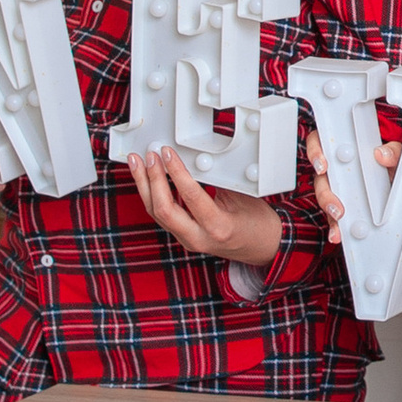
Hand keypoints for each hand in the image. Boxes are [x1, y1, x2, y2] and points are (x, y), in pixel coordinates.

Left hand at [124, 143, 281, 269]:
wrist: (264, 248)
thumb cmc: (258, 224)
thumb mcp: (242, 198)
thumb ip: (217, 181)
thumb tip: (195, 160)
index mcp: (218, 227)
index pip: (190, 197)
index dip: (176, 172)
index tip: (168, 154)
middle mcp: (198, 237)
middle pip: (163, 210)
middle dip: (152, 180)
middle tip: (149, 156)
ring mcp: (188, 240)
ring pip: (156, 214)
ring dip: (145, 186)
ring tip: (137, 164)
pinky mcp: (184, 237)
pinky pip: (162, 216)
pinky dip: (152, 195)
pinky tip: (147, 179)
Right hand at [303, 121, 396, 233]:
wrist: (400, 183)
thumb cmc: (392, 163)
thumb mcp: (396, 154)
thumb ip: (392, 151)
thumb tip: (381, 154)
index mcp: (343, 150)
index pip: (319, 143)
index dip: (316, 152)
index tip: (323, 166)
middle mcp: (335, 169)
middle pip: (320, 178)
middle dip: (325, 193)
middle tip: (336, 204)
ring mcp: (337, 189)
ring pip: (324, 199)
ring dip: (330, 210)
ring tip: (339, 219)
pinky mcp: (341, 207)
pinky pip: (333, 217)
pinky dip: (335, 226)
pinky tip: (338, 233)